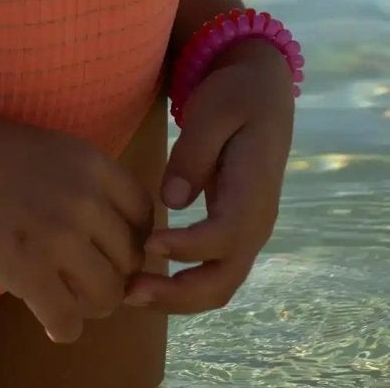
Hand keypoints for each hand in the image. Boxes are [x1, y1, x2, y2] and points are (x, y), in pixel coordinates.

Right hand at [0, 114, 153, 344]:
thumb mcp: (57, 152)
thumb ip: (91, 187)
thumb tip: (116, 237)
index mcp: (94, 167)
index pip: (145, 215)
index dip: (132, 236)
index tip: (112, 246)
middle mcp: (86, 203)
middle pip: (129, 260)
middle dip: (111, 273)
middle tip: (84, 275)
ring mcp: (60, 241)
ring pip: (106, 296)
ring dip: (90, 303)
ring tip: (67, 295)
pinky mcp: (30, 275)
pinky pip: (68, 322)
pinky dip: (62, 326)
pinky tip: (49, 314)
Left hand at [123, 39, 296, 314]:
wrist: (263, 92)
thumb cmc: (236, 96)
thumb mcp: (214, 110)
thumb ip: (194, 152)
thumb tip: (172, 199)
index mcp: (254, 191)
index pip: (225, 236)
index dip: (188, 248)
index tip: (148, 244)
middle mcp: (256, 223)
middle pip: (224, 280)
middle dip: (178, 295)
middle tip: (129, 291)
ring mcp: (247, 232)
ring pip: (219, 285)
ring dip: (177, 298)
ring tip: (129, 293)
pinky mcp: (232, 231)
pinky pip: (212, 271)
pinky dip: (182, 286)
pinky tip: (145, 278)